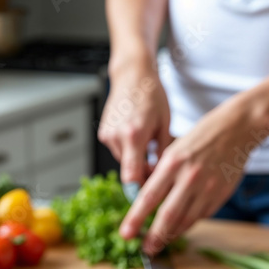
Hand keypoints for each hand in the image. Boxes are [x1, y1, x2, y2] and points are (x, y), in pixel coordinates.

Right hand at [98, 59, 171, 184]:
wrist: (132, 75)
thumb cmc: (152, 95)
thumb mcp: (165, 124)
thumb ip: (163, 153)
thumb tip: (161, 176)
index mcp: (134, 135)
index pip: (132, 177)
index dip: (141, 189)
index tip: (151, 194)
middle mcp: (116, 137)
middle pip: (129, 171)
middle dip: (143, 172)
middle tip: (157, 165)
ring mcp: (107, 135)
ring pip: (124, 161)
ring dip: (136, 159)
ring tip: (148, 144)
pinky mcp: (103, 134)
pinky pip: (118, 150)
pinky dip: (128, 149)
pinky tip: (137, 135)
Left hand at [119, 96, 255, 252]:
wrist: (238, 129)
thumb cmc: (200, 138)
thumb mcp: (174, 149)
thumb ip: (160, 175)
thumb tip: (144, 200)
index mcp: (173, 163)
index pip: (148, 197)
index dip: (135, 219)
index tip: (126, 234)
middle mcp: (190, 177)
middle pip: (168, 216)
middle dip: (154, 237)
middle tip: (145, 249)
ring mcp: (207, 188)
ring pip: (185, 221)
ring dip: (171, 235)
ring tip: (160, 243)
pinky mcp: (220, 195)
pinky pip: (200, 217)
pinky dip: (188, 224)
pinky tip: (180, 227)